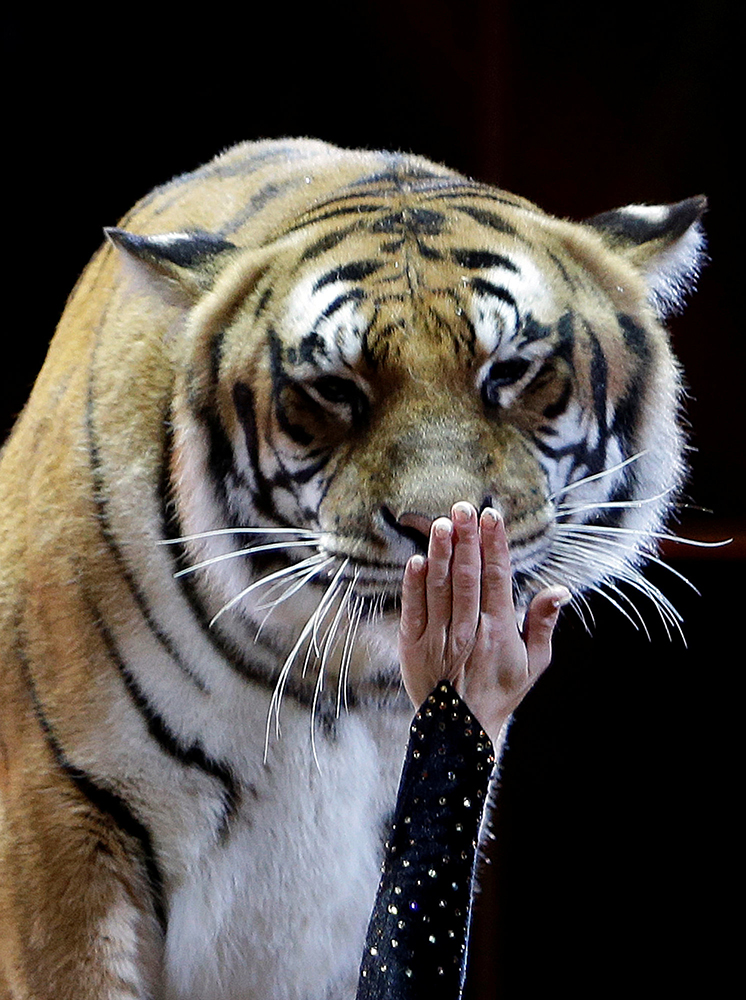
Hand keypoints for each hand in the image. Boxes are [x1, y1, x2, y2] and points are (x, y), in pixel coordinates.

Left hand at [398, 502, 570, 743]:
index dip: (495, 545)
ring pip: (439, 588)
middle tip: (463, 507)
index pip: (497, 578)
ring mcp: (437, 638)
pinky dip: (414, 584)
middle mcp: (467, 631)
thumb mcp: (534, 663)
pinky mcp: (412, 646)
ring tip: (440, 523)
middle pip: (467, 576)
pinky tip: (417, 560)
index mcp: (498, 631)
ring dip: (441, 553)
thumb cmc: (500, 690)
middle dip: (466, 539)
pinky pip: (413, 609)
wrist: (460, 730)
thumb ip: (543, 622)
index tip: (492, 516)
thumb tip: (560, 589)